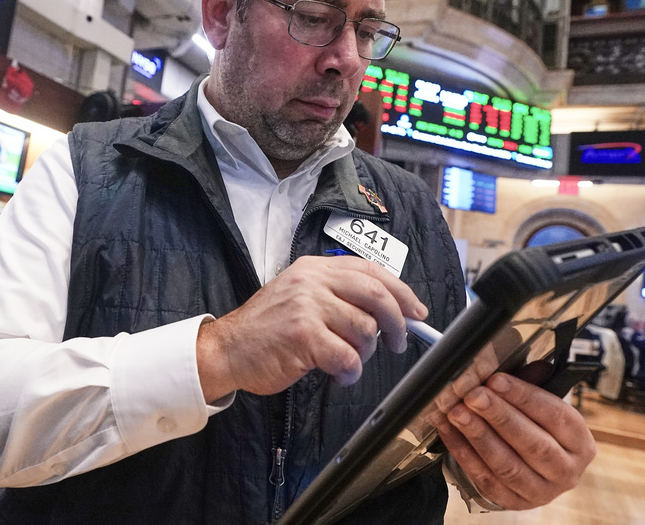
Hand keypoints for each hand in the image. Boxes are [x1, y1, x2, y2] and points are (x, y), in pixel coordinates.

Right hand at [196, 255, 427, 400]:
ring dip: (364, 354)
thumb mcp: (299, 294)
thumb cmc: (267, 329)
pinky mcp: (303, 336)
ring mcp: (307, 307)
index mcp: (314, 268)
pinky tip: (337, 375)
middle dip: (397, 322)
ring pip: (365, 330)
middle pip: (376, 295)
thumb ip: (336, 294)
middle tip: (400, 343)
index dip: (401, 291)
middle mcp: (312, 281)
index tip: (417, 311)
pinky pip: (348, 357)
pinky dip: (350, 372)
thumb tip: (389, 311)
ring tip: (346, 360)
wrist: (227, 349)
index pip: (371, 271)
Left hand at [435, 373, 595, 509]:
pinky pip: (486, 478)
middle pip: (533, 443)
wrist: (529, 466)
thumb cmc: (536, 426)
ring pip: (508, 465)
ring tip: (457, 412)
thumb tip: (535, 366)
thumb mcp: (540, 403)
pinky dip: (464, 453)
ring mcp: (541, 491)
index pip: (556, 415)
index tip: (496, 380)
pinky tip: (450, 431)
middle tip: (473, 396)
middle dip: (499, 416)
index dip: (524, 396)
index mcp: (580, 441)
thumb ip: (535, 384)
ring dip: (479, 436)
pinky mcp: (514, 502)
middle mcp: (566, 470)